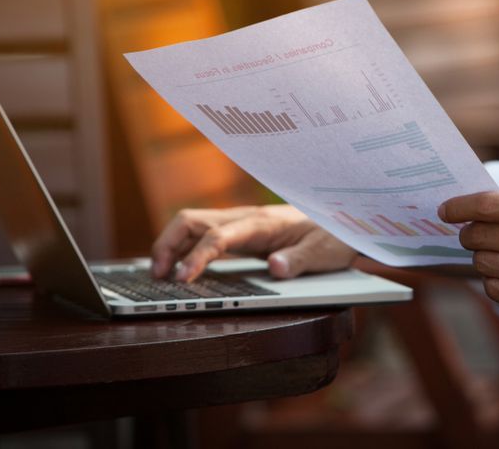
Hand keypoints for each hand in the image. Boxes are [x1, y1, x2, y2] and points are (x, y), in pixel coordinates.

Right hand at [151, 204, 356, 281]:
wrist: (341, 221)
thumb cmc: (332, 236)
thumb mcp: (324, 252)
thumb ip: (300, 260)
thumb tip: (276, 267)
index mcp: (262, 223)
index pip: (219, 236)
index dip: (197, 257)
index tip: (182, 279)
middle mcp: (244, 218)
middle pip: (191, 221)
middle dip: (167, 244)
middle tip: (157, 276)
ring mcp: (238, 223)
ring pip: (191, 225)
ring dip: (169, 245)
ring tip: (159, 274)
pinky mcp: (238, 232)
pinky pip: (201, 234)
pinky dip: (182, 248)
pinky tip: (177, 267)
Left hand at [440, 188, 498, 321]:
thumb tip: (474, 210)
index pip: (485, 207)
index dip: (458, 207)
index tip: (445, 211)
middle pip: (477, 237)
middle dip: (469, 233)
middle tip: (474, 232)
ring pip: (481, 263)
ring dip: (483, 256)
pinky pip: (493, 289)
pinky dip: (494, 279)